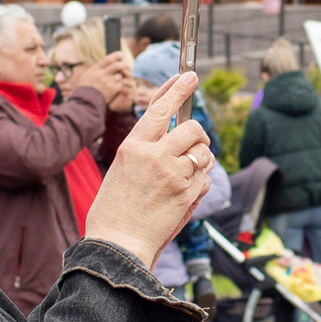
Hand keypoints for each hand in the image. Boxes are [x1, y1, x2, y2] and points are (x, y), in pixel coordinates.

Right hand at [84, 69, 214, 269]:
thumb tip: (173, 139)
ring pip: (202, 152)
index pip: (159, 108)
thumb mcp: (121, 171)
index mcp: (132, 147)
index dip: (177, 88)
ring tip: (186, 174)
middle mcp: (153, 156)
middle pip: (191, 128)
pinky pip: (205, 177)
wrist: (118, 246)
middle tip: (195, 142)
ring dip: (201, 160)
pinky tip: (186, 192)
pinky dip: (202, 181)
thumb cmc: (114, 212)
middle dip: (198, 134)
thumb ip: (146, 152)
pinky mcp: (187, 194)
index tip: (190, 75)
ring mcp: (172, 174)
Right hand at [91, 50, 140, 109]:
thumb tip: (103, 63)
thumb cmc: (85, 88)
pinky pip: (120, 84)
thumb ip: (95, 69)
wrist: (86, 100)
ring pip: (120, 75)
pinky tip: (115, 87)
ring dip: (120, 76)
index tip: (120, 54)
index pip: (108, 59)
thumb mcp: (86, 75)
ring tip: (117, 78)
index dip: (115, 55)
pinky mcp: (113, 89)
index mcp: (96, 70)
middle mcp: (103, 75)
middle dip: (122, 64)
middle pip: (117, 65)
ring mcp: (108, 82)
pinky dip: (119, 85)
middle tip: (124, 64)